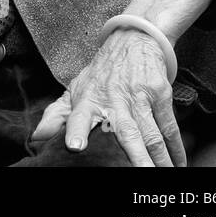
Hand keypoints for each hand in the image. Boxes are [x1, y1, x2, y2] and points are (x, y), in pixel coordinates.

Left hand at [31, 27, 183, 166]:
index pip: (77, 116)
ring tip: (162, 177)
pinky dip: (176, 148)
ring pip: (151, 134)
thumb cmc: (102, 73)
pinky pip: (169, 127)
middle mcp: (113, 98)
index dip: (75, 131)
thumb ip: (57, 115)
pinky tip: (178, 163)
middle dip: (134, 156)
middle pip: (125, 132)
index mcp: (88, 99)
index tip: (74, 146)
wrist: (132, 39)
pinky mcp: (160, 93)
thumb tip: (37, 137)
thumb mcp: (75, 89)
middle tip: (140, 174)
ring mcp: (138, 96)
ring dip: (159, 159)